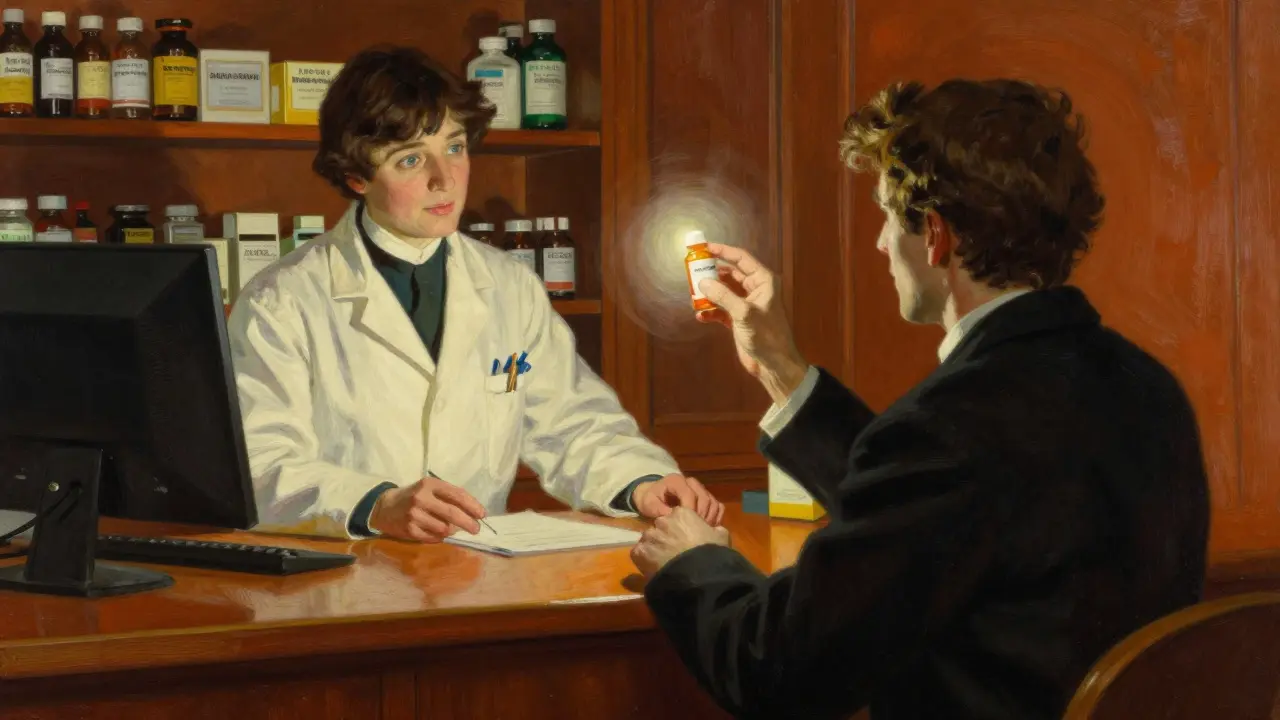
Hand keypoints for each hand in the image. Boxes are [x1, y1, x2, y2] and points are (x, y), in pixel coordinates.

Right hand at [369, 476, 487, 542]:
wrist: (384, 507)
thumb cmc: (414, 496)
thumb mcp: (429, 489)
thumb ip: (449, 497)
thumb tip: (473, 512)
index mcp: (429, 484)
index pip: (456, 495)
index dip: (472, 506)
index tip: (482, 514)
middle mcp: (421, 498)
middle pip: (452, 513)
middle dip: (468, 522)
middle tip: (476, 529)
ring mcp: (414, 515)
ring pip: (444, 528)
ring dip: (451, 530)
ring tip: (450, 528)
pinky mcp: (409, 530)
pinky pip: (434, 537)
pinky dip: (440, 537)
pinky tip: (437, 532)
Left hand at [630, 506, 730, 577]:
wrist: (699, 576)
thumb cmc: (712, 553)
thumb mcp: (721, 536)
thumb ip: (714, 529)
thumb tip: (714, 529)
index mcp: (681, 513)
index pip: (677, 516)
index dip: (681, 528)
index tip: (686, 540)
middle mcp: (662, 520)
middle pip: (661, 527)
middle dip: (666, 537)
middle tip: (675, 552)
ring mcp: (649, 536)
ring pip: (649, 540)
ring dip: (655, 548)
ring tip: (664, 563)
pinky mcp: (639, 552)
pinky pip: (639, 554)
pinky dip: (645, 560)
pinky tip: (655, 569)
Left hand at [632, 473, 724, 525]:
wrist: (653, 496)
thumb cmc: (650, 500)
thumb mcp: (648, 504)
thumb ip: (658, 509)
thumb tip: (672, 517)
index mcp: (677, 481)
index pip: (689, 495)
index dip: (690, 511)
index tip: (687, 526)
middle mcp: (691, 482)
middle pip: (704, 499)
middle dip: (701, 517)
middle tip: (695, 532)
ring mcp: (701, 489)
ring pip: (713, 503)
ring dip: (709, 519)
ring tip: (701, 532)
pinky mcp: (707, 497)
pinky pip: (718, 506)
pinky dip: (716, 518)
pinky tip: (708, 528)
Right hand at [695, 243, 808, 403]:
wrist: (774, 364)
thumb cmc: (766, 335)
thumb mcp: (744, 313)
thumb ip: (723, 296)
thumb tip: (702, 282)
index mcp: (763, 281)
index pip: (741, 259)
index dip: (723, 251)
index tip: (704, 248)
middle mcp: (754, 289)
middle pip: (729, 273)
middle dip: (711, 273)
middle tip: (693, 271)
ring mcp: (745, 305)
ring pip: (723, 291)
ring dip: (708, 293)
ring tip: (693, 295)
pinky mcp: (738, 320)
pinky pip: (720, 309)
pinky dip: (710, 311)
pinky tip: (700, 315)